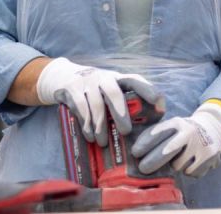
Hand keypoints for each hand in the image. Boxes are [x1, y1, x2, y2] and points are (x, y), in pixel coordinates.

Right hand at [36, 57, 160, 145]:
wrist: (62, 76)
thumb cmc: (95, 90)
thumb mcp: (109, 90)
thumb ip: (127, 104)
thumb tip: (150, 128)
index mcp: (117, 78)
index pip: (135, 80)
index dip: (147, 90)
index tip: (158, 102)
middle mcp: (103, 77)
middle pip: (114, 92)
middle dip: (120, 112)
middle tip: (126, 131)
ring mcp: (86, 82)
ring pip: (96, 104)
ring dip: (100, 125)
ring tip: (103, 142)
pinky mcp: (71, 89)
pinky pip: (80, 107)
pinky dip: (86, 124)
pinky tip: (90, 136)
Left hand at [130, 102, 220, 177]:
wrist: (214, 128)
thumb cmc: (185, 132)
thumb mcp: (174, 126)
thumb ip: (159, 135)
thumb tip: (136, 151)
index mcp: (177, 123)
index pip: (158, 132)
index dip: (145, 143)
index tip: (135, 153)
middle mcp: (189, 132)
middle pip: (167, 150)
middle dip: (152, 161)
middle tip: (143, 168)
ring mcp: (201, 144)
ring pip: (178, 165)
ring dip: (176, 166)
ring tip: (181, 158)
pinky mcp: (210, 156)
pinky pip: (191, 172)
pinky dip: (189, 170)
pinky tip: (193, 161)